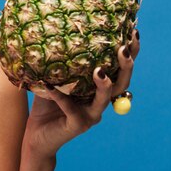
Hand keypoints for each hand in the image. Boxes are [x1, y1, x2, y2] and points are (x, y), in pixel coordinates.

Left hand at [22, 29, 139, 158]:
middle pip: (121, 84)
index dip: (130, 54)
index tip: (133, 33)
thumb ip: (58, 66)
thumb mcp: (52, 81)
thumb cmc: (46, 106)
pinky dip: (59, 96)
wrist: (36, 136)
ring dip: (104, 85)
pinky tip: (49, 86)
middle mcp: (99, 102)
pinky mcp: (78, 125)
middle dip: (125, 66)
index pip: (119, 70)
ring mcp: (91, 115)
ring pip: (104, 99)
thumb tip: (53, 38)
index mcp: (97, 90)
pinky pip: (70, 107)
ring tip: (99, 71)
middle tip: (123, 49)